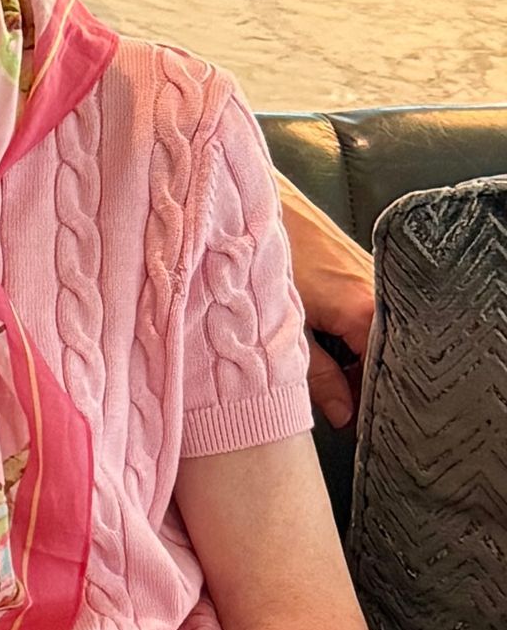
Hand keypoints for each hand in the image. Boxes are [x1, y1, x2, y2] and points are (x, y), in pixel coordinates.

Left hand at [277, 174, 374, 430]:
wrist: (241, 207)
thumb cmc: (254, 270)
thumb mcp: (283, 335)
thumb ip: (318, 378)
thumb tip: (345, 414)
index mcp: (367, 311)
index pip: (388, 372)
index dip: (370, 401)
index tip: (353, 423)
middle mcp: (381, 290)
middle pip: (386, 352)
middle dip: (361, 379)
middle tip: (333, 401)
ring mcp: (372, 274)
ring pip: (374, 331)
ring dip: (351, 352)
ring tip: (318, 367)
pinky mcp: (358, 263)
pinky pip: (364, 309)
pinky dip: (346, 328)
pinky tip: (317, 336)